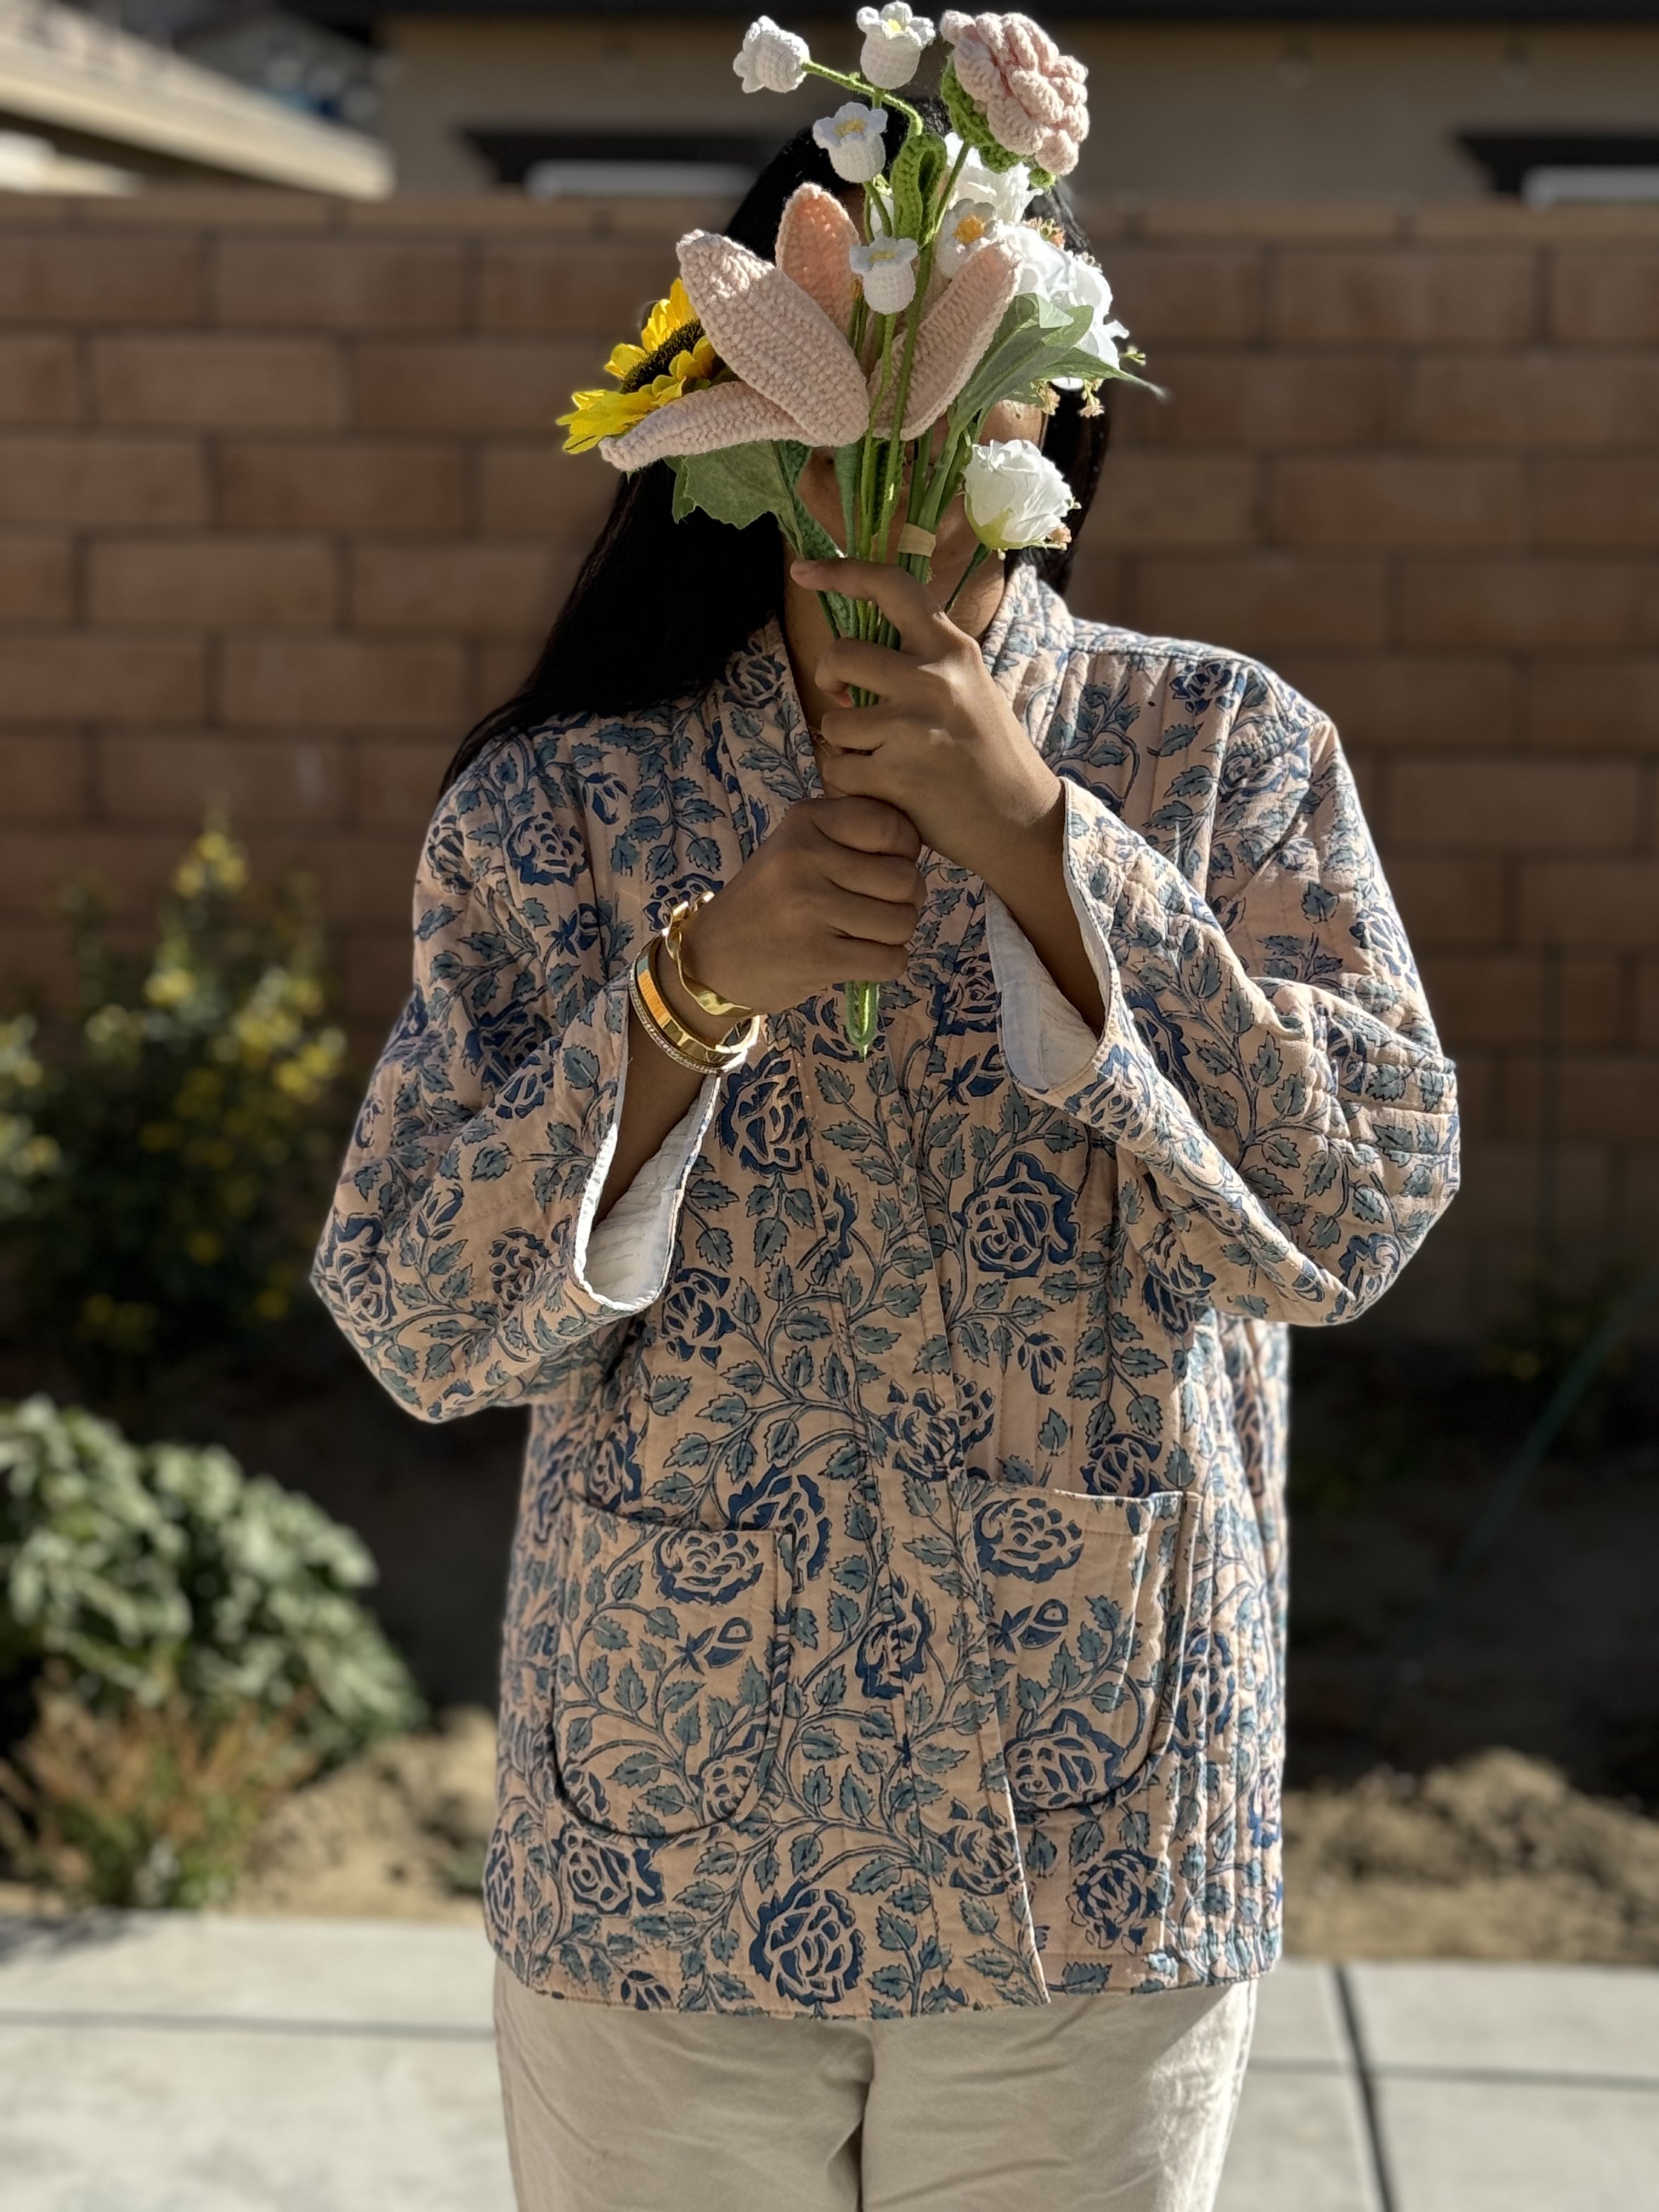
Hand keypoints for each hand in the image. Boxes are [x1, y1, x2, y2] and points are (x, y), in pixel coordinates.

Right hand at [682, 795, 926, 1016]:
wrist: (711, 959)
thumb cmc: (768, 902)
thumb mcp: (797, 848)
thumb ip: (851, 838)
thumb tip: (917, 851)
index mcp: (805, 822)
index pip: (891, 826)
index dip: (904, 852)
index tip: (885, 867)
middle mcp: (804, 858)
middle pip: (905, 879)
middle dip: (905, 900)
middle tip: (879, 909)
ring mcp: (809, 909)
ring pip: (902, 922)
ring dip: (895, 936)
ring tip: (865, 935)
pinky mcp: (816, 957)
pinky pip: (890, 961)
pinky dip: (887, 965)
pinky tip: (861, 960)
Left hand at [790, 557, 1063, 896]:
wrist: (1020, 819)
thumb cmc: (988, 753)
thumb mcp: (969, 685)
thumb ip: (924, 660)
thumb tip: (862, 642)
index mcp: (952, 648)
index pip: (890, 586)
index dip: (840, 572)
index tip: (803, 571)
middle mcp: (934, 679)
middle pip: (841, 655)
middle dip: (828, 678)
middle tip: (841, 698)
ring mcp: (913, 727)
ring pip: (835, 721)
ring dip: (844, 743)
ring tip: (877, 756)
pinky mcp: (896, 774)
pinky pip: (839, 769)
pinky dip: (850, 782)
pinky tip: (881, 788)